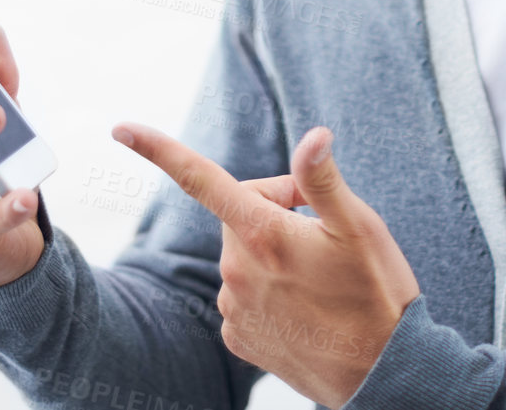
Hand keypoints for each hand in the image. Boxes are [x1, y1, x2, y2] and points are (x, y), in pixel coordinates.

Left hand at [112, 122, 419, 409]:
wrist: (384, 376)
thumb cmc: (378, 293)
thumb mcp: (361, 227)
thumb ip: (323, 180)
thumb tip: (313, 135)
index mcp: (263, 234)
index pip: (201, 178)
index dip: (160, 150)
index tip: (121, 129)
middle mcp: (237, 271)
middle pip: (241, 214)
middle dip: (274, 212)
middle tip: (322, 233)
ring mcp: (234, 309)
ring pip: (245, 257)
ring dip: (273, 255)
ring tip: (319, 278)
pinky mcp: (238, 339)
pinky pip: (244, 296)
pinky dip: (269, 292)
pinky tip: (304, 307)